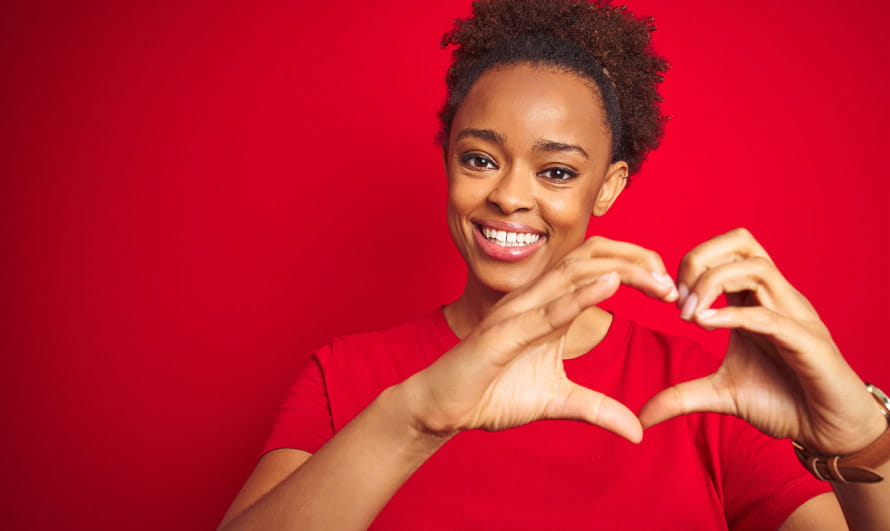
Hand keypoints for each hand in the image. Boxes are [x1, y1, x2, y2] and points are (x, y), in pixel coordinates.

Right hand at [401, 237, 678, 443]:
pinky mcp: (502, 334)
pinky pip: (546, 311)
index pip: (596, 268)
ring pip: (572, 274)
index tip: (670, 288)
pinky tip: (609, 286)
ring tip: (656, 280)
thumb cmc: (492, 393)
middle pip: (590, 258)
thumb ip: (597, 409)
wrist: (443, 407)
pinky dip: (579, 296)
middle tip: (673, 282)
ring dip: (619, 272)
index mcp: (549, 307)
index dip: (635, 268)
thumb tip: (638, 431)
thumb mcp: (557, 402)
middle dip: (636, 261)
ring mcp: (517, 313)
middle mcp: (534, 299)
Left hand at [639, 228, 886, 454]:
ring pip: (756, 267)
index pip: (724, 251)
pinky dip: (732, 316)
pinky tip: (704, 326)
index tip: (669, 300)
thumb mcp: (720, 395)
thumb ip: (681, 396)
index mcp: (754, 300)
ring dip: (712, 284)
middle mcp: (776, 299)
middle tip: (678, 299)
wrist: (828, 431)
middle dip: (700, 259)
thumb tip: (642, 415)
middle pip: (741, 241)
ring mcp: (794, 316)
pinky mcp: (807, 343)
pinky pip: (769, 315)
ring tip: (689, 316)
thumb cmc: (782, 403)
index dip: (690, 265)